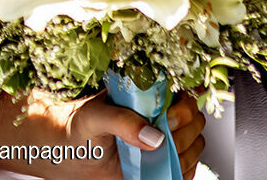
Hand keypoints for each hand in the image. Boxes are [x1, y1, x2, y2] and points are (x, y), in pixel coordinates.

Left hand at [27, 88, 206, 179]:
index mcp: (149, 95)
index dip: (184, 108)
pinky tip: (160, 170)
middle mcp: (162, 116)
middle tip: (157, 143)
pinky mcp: (164, 163)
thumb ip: (121, 121)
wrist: (70, 154)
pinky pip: (188, 169)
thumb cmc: (79, 128)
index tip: (168, 120)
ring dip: (181, 156)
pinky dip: (181, 172)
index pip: (184, 94)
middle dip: (182, 135)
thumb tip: (153, 136)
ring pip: (195, 146)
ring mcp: (165, 140)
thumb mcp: (94, 117)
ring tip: (152, 158)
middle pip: (196, 122)